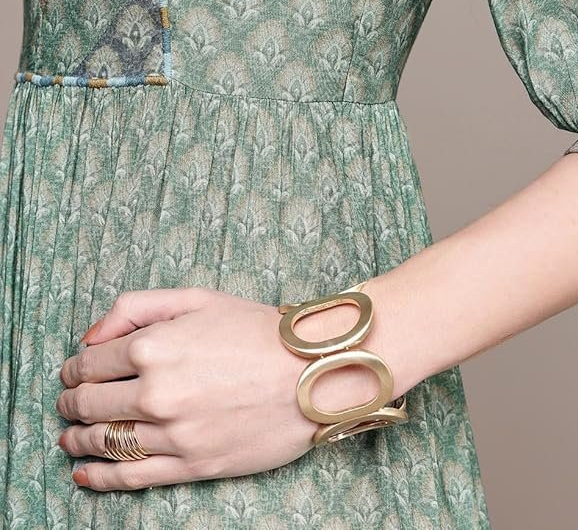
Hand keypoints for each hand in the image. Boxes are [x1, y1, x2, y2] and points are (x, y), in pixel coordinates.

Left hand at [55, 279, 397, 491]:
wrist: (312, 372)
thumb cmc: (257, 330)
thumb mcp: (196, 298)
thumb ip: (136, 307)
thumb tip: (90, 338)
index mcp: (153, 346)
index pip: (89, 363)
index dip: (73, 369)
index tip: (72, 372)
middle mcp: (155, 392)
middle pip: (89, 404)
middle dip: (69, 402)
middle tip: (66, 402)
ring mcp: (173, 433)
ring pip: (104, 442)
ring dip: (77, 439)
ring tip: (70, 437)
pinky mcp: (191, 465)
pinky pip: (131, 477)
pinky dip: (99, 479)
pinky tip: (85, 475)